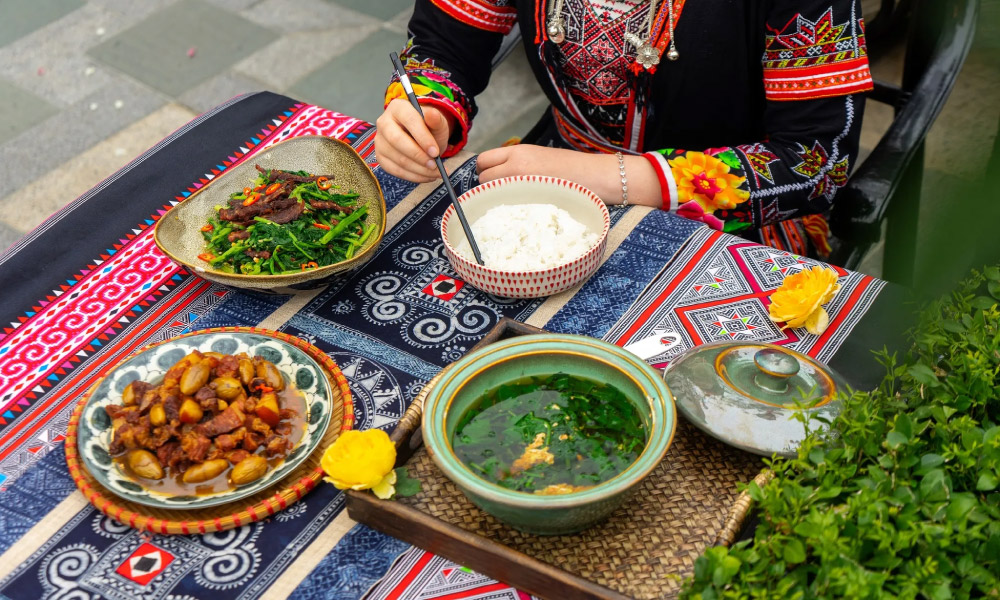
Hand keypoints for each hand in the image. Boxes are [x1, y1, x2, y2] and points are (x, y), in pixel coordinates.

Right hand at [375, 99, 451, 182]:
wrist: (422, 138)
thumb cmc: (429, 128)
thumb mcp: (437, 122)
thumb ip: (436, 119)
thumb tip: (432, 115)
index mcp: (398, 108)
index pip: (409, 121)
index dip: (423, 137)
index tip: (435, 152)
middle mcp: (384, 122)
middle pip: (397, 140)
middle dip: (418, 156)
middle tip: (434, 165)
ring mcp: (380, 141)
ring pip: (397, 159)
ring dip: (419, 170)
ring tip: (436, 173)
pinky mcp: (381, 157)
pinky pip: (395, 170)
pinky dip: (413, 176)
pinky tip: (426, 176)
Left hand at [477, 145, 661, 207]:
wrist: (597, 176)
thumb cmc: (572, 169)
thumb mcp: (541, 158)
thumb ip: (518, 164)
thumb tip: (498, 176)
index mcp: (519, 152)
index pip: (484, 160)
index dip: (484, 171)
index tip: (493, 179)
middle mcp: (515, 165)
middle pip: (482, 178)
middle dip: (487, 187)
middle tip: (501, 194)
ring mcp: (521, 183)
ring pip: (491, 193)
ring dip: (495, 198)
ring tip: (511, 203)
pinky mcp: (529, 200)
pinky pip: (505, 206)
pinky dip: (506, 209)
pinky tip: (519, 211)